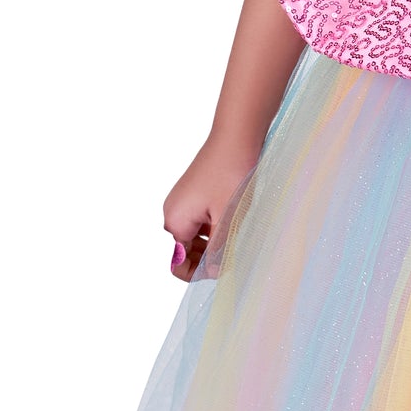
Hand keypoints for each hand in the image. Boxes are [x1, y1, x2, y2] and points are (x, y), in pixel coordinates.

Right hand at [163, 134, 262, 281]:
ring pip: (196, 236)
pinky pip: (201, 221)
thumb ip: (218, 249)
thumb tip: (211, 273)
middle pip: (186, 251)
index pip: (179, 264)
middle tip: (235, 253)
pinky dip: (215, 227)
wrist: (236, 137)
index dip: (199, 273)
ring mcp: (183, 202)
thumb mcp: (227, 218)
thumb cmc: (231, 174)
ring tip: (237, 235)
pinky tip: (234, 221)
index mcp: (175, 221)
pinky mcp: (194, 194)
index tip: (223, 267)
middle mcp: (173, 213)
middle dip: (208, 258)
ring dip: (214, 242)